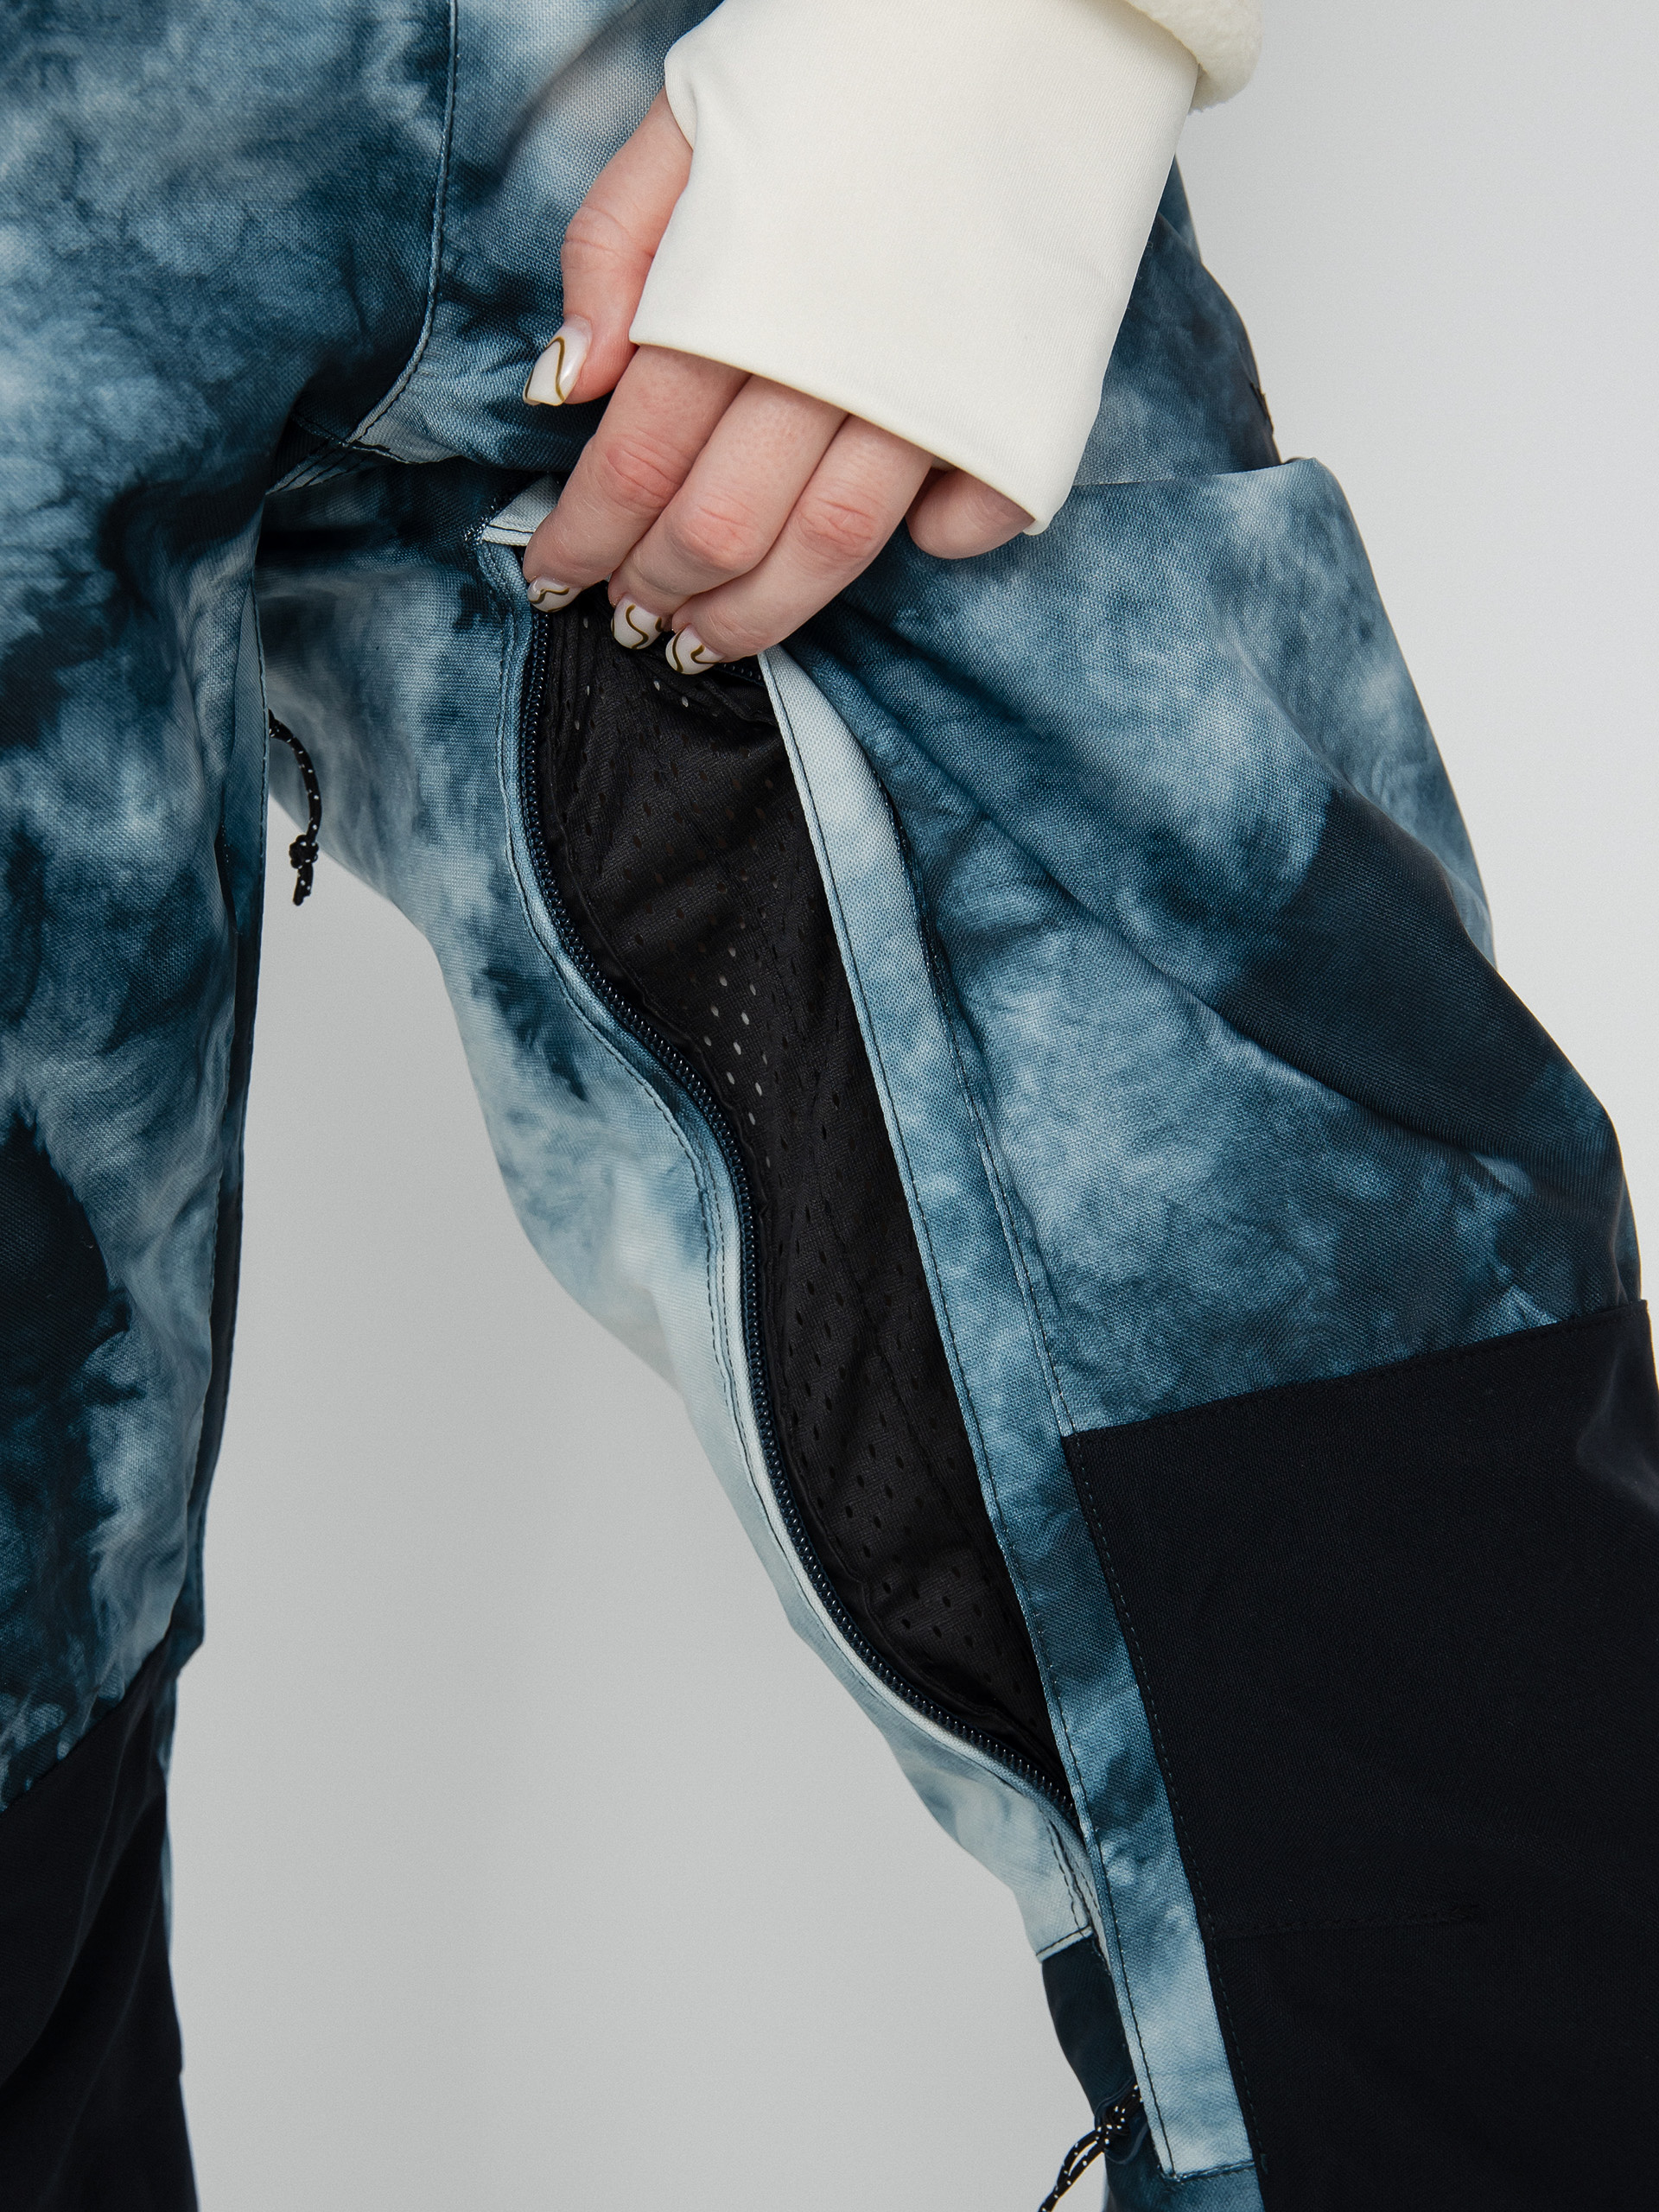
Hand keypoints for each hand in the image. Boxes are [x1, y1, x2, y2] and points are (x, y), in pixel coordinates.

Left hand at [520, 94, 1030, 671]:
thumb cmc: (855, 48)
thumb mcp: (694, 115)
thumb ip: (614, 244)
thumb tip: (562, 386)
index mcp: (738, 292)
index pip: (635, 462)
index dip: (585, 537)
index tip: (553, 577)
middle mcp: (832, 358)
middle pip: (721, 526)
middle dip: (657, 589)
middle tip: (629, 619)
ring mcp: (934, 390)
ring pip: (829, 550)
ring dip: (759, 614)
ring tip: (712, 640)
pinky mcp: (1023, 398)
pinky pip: (973, 515)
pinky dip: (936, 545)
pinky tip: (902, 550)